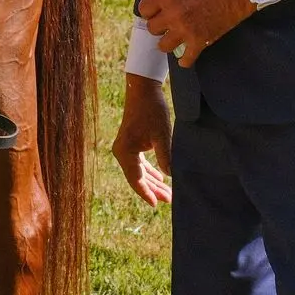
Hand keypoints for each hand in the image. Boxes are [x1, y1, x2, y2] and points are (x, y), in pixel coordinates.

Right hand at [112, 75, 173, 205]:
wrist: (143, 90)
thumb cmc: (152, 110)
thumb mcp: (162, 134)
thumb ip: (166, 157)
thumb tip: (172, 177)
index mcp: (125, 152)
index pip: (136, 180)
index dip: (147, 193)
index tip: (157, 204)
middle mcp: (122, 152)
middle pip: (137, 178)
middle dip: (153, 189)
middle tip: (170, 200)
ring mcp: (126, 148)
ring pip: (140, 172)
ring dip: (153, 182)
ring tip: (168, 193)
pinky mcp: (132, 143)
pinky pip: (140, 164)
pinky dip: (151, 172)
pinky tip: (161, 178)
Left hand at [137, 0, 255, 66]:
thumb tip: (164, 3)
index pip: (143, 9)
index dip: (149, 11)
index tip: (154, 13)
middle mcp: (173, 14)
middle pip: (152, 28)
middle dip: (158, 26)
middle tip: (166, 25)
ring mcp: (186, 30)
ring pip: (163, 46)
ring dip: (168, 42)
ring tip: (174, 38)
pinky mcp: (200, 41)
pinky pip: (186, 58)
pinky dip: (185, 60)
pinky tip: (185, 57)